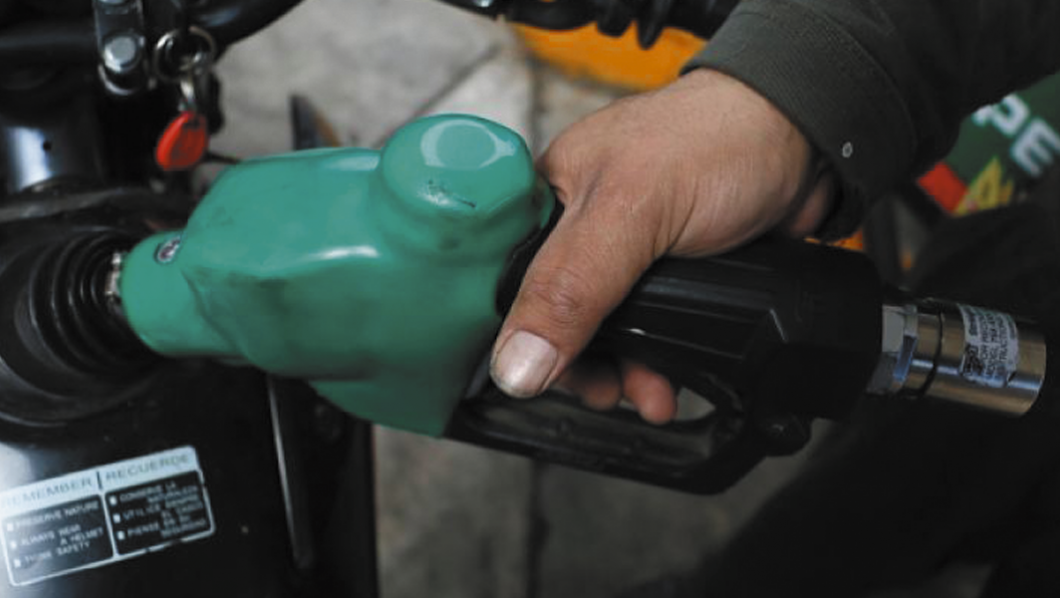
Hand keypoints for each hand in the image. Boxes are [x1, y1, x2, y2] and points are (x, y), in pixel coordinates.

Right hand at [489, 68, 832, 422]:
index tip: (535, 376)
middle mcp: (581, 225)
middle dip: (579, 364)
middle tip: (602, 391)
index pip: (503, 280)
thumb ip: (571, 288)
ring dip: (621, 372)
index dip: (514, 336)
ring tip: (645, 394)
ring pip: (602, 331)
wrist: (807, 142)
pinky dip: (653, 362)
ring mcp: (625, 252)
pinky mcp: (667, 273)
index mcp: (551, 194)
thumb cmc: (720, 139)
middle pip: (553, 316)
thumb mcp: (633, 213)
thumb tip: (516, 363)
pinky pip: (644, 332)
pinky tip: (665, 382)